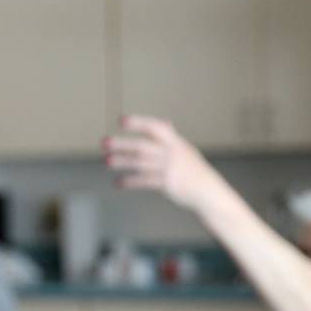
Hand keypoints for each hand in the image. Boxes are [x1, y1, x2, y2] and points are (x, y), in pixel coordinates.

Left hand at [103, 116, 225, 210]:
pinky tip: (118, 183)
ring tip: (106, 161)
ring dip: (122, 162)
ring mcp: (168, 168)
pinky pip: (144, 182)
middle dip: (121, 144)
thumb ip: (172, 136)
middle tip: (103, 142)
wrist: (207, 190)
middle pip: (142, 146)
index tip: (121, 120)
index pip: (154, 127)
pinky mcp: (166, 184)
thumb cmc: (193, 168)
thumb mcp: (184, 149)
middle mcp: (171, 153)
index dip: (138, 122)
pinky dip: (130, 182)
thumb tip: (165, 122)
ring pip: (140, 163)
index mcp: (174, 141)